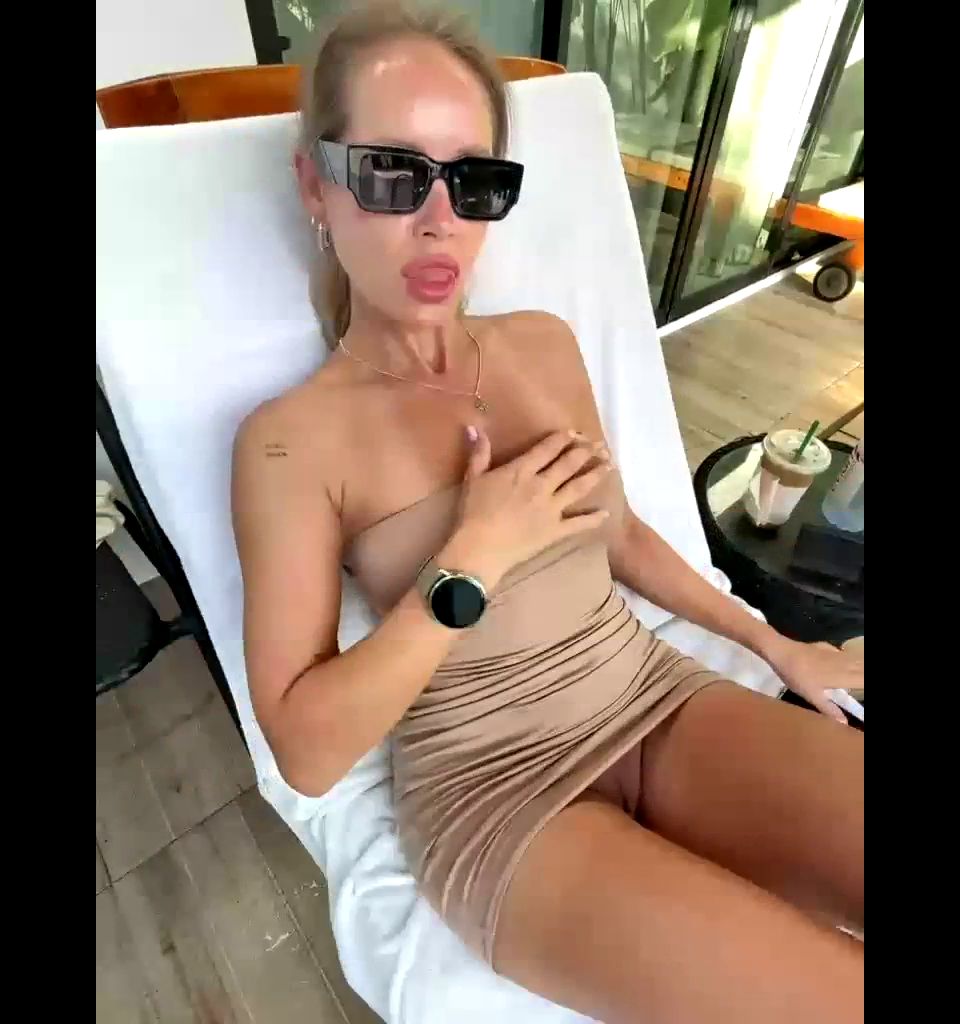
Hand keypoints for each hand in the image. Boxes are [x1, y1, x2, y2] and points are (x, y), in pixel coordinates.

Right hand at [444, 426, 612, 583]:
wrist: (480, 548)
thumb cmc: (473, 512)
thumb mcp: (473, 478)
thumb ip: (479, 453)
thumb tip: (475, 428)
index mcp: (522, 471)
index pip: (548, 448)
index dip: (563, 439)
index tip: (575, 433)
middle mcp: (542, 485)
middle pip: (569, 464)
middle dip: (586, 452)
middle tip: (600, 445)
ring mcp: (551, 509)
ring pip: (579, 487)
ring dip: (595, 475)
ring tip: (610, 465)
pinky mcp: (555, 531)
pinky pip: (578, 523)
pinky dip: (593, 518)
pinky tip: (605, 513)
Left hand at [764, 636, 863, 723]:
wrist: (782, 651)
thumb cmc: (797, 676)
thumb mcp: (812, 696)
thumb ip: (829, 709)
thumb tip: (845, 723)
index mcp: (843, 676)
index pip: (864, 679)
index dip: (865, 683)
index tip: (864, 689)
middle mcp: (843, 663)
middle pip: (862, 668)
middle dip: (864, 675)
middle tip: (862, 683)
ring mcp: (835, 653)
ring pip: (855, 659)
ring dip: (860, 666)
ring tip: (860, 672)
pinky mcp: (827, 647)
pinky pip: (844, 653)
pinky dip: (850, 658)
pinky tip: (847, 660)